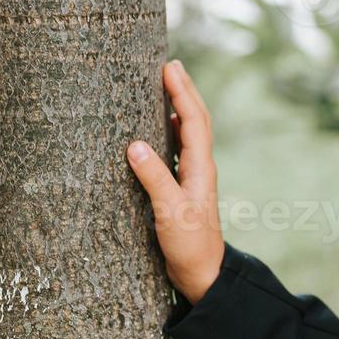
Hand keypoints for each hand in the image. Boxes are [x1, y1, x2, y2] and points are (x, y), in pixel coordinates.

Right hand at [127, 59, 223, 305]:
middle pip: (196, 119)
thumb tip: (134, 145)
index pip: (194, 120)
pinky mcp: (184, 187)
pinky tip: (161, 127)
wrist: (204, 274)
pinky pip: (179, 148)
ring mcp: (194, 177)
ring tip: (166, 86)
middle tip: (171, 64)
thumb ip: (155, 179)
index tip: (170, 67)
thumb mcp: (170, 213)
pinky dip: (172, 129)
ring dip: (180, 106)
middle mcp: (201, 167)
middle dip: (184, 91)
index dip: (182, 93)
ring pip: (189, 132)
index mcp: (201, 168)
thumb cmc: (189, 245)